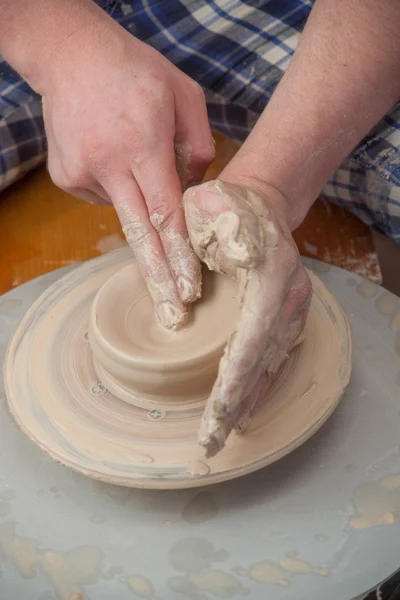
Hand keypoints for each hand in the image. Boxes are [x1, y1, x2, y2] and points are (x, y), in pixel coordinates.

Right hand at [39, 14, 214, 328]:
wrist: (70, 54)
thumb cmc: (136, 70)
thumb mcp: (185, 96)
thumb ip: (200, 149)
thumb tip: (197, 196)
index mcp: (142, 145)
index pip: (166, 215)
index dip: (180, 256)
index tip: (190, 289)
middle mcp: (109, 165)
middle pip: (139, 236)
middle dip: (159, 278)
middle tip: (173, 315)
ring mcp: (82, 173)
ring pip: (125, 211)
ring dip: (139, 202)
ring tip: (131, 151)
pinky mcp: (66, 177)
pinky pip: (106, 196)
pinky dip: (119, 186)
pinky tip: (115, 153)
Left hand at [183, 179, 311, 456]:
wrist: (260, 201)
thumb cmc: (224, 205)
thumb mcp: (203, 208)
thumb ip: (192, 245)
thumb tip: (185, 300)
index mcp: (269, 275)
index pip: (251, 340)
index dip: (234, 381)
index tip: (215, 414)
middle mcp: (288, 296)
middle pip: (262, 361)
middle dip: (235, 404)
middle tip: (211, 443)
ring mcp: (292, 306)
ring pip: (270, 364)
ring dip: (247, 400)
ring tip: (223, 433)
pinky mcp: (287, 314)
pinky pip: (274, 356)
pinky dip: (258, 384)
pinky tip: (243, 406)